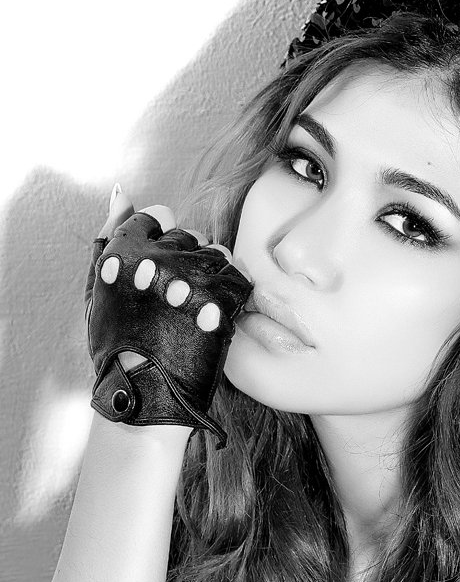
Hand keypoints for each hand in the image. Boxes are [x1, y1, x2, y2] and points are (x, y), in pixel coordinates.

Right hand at [84, 186, 252, 448]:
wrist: (144, 392)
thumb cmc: (117, 343)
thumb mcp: (100, 286)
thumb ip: (110, 233)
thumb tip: (121, 189)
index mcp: (126, 248)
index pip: (158, 215)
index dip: (160, 240)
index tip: (158, 268)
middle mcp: (159, 256)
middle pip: (188, 235)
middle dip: (184, 259)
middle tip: (174, 298)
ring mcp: (193, 277)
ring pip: (215, 253)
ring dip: (208, 275)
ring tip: (192, 308)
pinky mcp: (221, 299)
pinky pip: (236, 277)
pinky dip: (229, 293)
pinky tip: (213, 314)